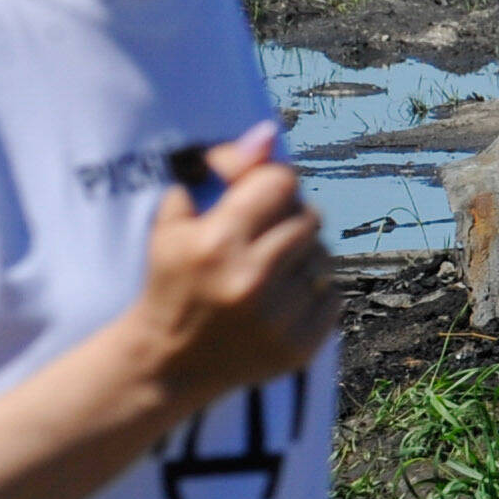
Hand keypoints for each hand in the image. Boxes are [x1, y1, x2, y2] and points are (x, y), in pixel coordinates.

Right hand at [130, 124, 336, 405]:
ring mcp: (278, 317)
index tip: (261, 199)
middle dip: (290, 220)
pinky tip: (278, 303)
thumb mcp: (175, 221)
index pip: (282, 183)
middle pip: (309, 217)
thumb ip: (222, 171)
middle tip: (265, 238)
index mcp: (217, 241)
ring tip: (268, 274)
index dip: (274, 186)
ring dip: (302, 259)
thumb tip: (267, 135)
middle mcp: (251, 278)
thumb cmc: (171, 280)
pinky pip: (332, 296)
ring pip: (324, 257)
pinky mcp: (299, 346)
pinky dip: (312, 295)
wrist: (166, 363)